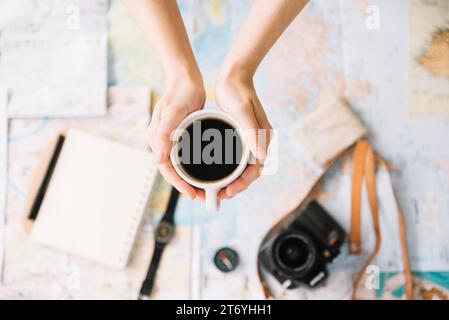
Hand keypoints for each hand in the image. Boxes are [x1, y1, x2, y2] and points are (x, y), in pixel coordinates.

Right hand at [148, 76, 205, 199]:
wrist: (186, 79)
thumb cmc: (179, 93)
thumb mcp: (173, 113)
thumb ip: (164, 134)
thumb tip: (157, 159)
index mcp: (156, 139)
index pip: (166, 168)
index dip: (179, 184)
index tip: (192, 194)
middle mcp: (162, 143)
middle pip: (173, 171)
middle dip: (186, 186)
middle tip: (203, 197)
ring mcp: (172, 140)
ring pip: (181, 166)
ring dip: (192, 179)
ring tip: (207, 189)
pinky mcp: (182, 137)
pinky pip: (187, 157)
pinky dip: (196, 167)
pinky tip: (207, 172)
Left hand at [215, 70, 271, 199]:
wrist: (235, 76)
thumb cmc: (238, 92)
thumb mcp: (243, 112)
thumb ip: (252, 133)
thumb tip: (261, 158)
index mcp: (263, 138)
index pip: (256, 168)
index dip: (243, 183)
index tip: (229, 191)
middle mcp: (259, 141)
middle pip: (250, 171)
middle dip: (237, 186)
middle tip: (220, 195)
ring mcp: (250, 139)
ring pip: (243, 167)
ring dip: (232, 180)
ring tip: (218, 190)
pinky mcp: (242, 136)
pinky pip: (237, 158)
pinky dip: (229, 168)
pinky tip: (217, 173)